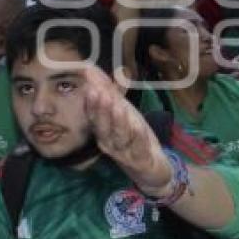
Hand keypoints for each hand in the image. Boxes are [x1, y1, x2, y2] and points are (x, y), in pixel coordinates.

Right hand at [83, 66, 172, 195]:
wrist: (151, 168)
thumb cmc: (133, 137)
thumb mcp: (122, 112)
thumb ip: (109, 92)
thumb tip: (90, 70)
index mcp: (104, 131)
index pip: (94, 117)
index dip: (90, 103)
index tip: (88, 86)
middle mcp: (109, 142)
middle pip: (102, 126)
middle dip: (100, 110)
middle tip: (97, 92)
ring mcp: (124, 153)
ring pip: (119, 137)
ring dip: (117, 121)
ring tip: (118, 105)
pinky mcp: (139, 160)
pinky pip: (138, 148)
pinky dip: (137, 137)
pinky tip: (138, 126)